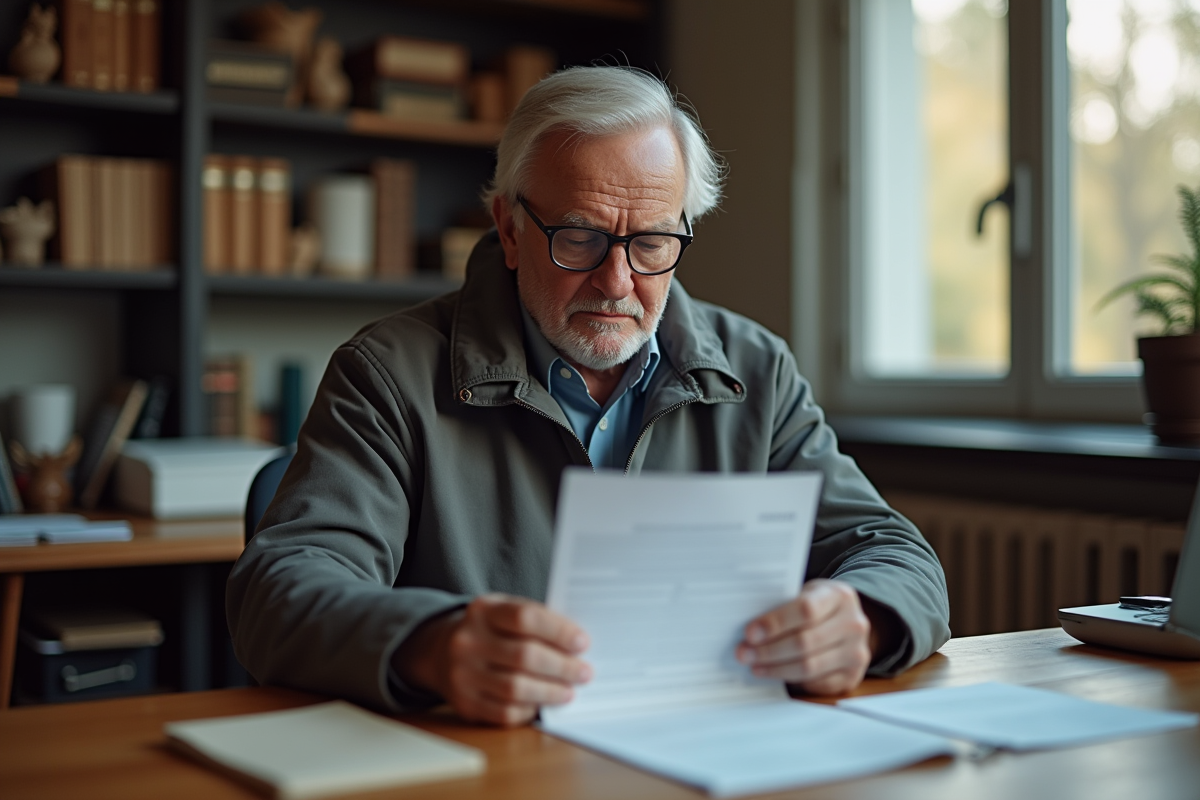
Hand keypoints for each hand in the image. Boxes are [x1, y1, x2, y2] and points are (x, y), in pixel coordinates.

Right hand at [394, 594, 591, 726]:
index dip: (558, 631)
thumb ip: (536, 621)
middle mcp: (468, 641)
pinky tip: (542, 704)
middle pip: (524, 656)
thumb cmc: (489, 631)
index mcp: (483, 610)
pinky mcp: (464, 703)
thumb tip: (576, 645)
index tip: (582, 642)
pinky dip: (529, 710)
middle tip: (584, 672)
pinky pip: (504, 713)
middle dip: (561, 667)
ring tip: (569, 691)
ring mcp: (463, 674)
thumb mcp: (505, 612)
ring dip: (550, 692)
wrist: (441, 651)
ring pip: (515, 689)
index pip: (525, 618)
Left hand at [735, 579, 872, 694]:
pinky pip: (817, 683)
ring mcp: (857, 652)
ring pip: (809, 667)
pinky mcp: (853, 677)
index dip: (776, 623)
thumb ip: (784, 605)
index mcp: (839, 596)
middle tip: (744, 653)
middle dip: (768, 650)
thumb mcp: (806, 594)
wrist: (848, 623)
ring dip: (776, 668)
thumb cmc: (818, 606)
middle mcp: (854, 624)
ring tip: (754, 666)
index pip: (806, 610)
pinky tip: (775, 673)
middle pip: (805, 642)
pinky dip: (793, 680)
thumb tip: (749, 628)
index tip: (750, 633)